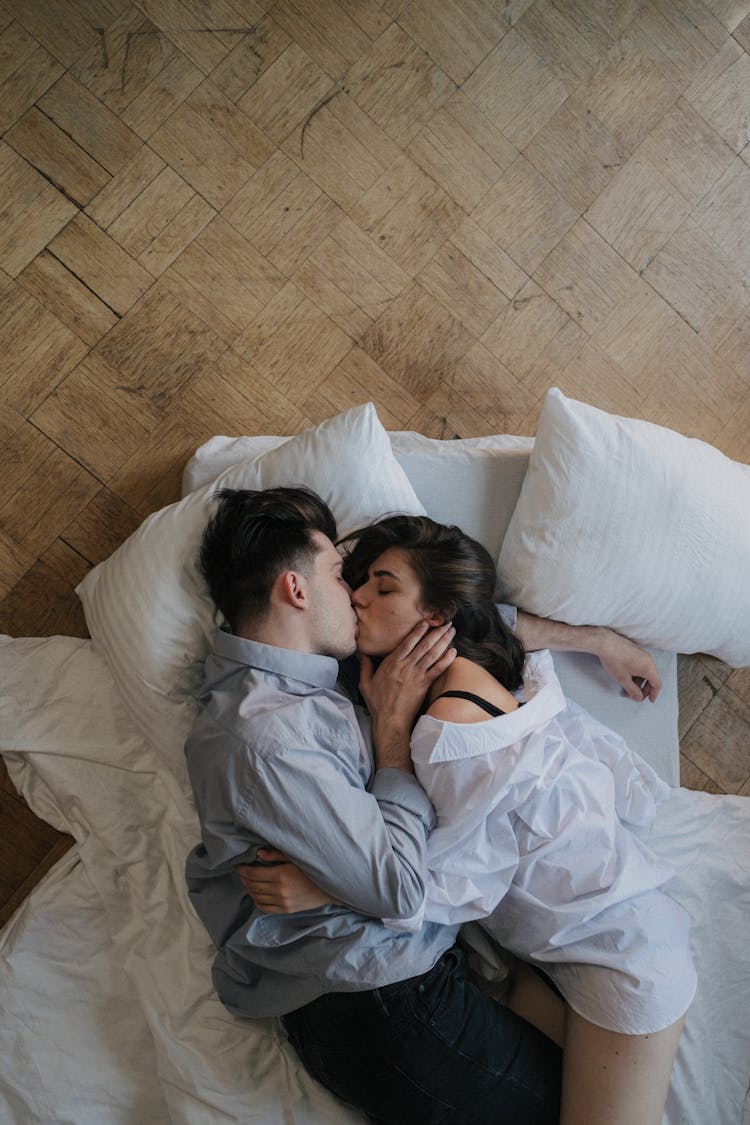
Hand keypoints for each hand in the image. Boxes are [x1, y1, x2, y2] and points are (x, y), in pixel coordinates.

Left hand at [235, 848, 338, 913]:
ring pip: (257, 896)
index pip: (253, 874)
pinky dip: (257, 901)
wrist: (331, 887)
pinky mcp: (286, 910)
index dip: (242, 869)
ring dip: (249, 889)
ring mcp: (283, 902)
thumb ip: (276, 855)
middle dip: (244, 878)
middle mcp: (280, 891)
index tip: (238, 865)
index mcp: (281, 875)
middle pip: (253, 885)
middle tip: (241, 871)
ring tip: (247, 881)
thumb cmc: (314, 868)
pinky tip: (256, 894)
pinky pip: (265, 908)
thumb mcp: (296, 857)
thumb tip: (258, 854)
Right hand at [359, 622, 456, 768]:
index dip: (418, 631)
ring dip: (443, 641)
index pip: (407, 642)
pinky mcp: (424, 685)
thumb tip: (362, 653)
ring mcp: (416, 675)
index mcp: (392, 663)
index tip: (426, 622)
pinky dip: (446, 660)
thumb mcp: (366, 683)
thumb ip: (365, 666)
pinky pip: (438, 670)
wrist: (390, 720)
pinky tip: (454, 651)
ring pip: (433, 654)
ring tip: (452, 631)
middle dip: (436, 632)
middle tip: (446, 622)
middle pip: (424, 645)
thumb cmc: (377, 703)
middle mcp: (406, 666)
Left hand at [595, 629, 661, 701]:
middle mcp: (648, 659)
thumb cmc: (614, 659)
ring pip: (644, 672)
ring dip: (638, 682)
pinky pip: (640, 665)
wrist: (605, 643)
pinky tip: (626, 678)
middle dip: (644, 689)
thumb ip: (632, 690)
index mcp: (648, 667)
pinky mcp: (635, 651)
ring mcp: (642, 654)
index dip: (653, 694)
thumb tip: (638, 698)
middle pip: (651, 678)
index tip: (649, 700)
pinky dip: (636, 674)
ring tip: (627, 688)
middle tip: (635, 696)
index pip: (657, 684)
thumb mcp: (623, 679)